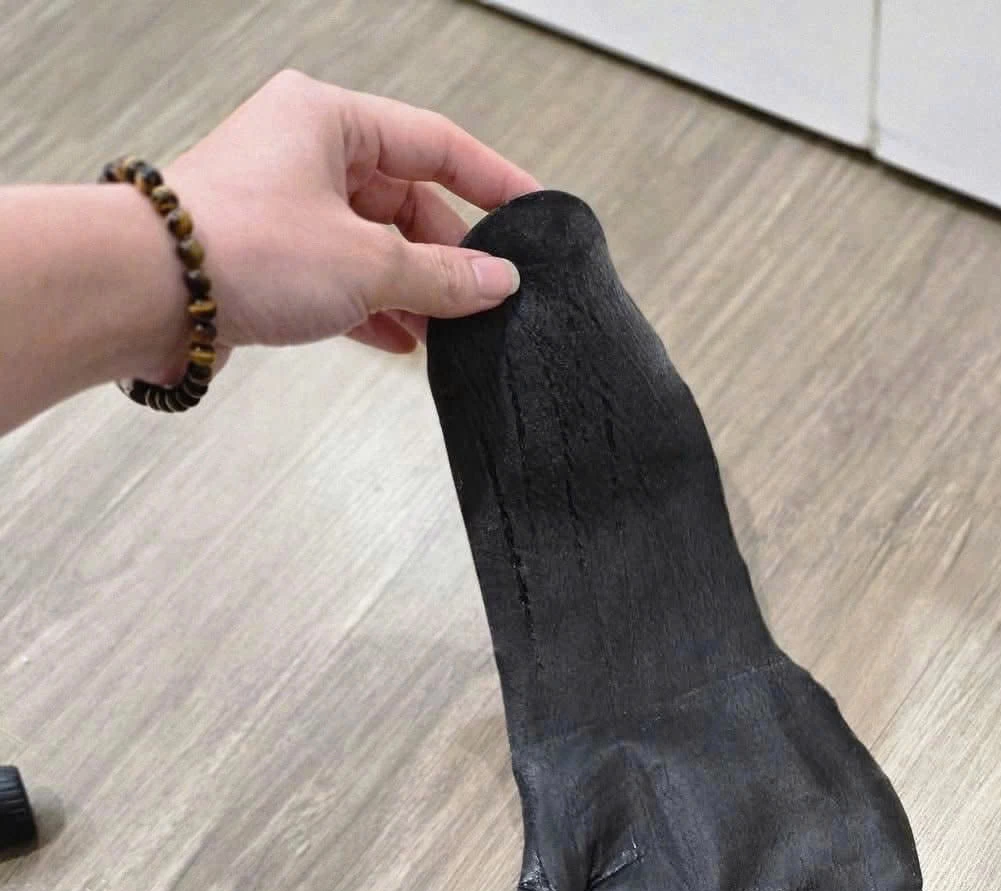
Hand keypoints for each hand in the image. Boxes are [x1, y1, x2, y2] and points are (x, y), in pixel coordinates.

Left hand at [164, 69, 539, 366]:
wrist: (148, 291)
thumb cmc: (241, 247)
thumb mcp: (368, 264)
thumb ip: (443, 275)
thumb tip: (496, 282)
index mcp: (329, 118)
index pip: (436, 143)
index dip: (492, 183)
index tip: (533, 216)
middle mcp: (304, 150)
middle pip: (405, 198)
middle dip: (446, 255)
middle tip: (486, 299)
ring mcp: (283, 203)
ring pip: (373, 242)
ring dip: (412, 290)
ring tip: (448, 334)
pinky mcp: (267, 253)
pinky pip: (340, 274)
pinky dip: (374, 306)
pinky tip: (402, 341)